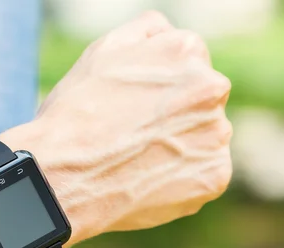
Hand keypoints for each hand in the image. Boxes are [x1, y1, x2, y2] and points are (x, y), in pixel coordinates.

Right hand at [0, 11, 231, 241]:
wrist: (67, 178)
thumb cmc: (77, 113)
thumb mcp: (103, 51)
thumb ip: (146, 32)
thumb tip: (168, 32)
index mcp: (187, 51)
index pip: (191, 63)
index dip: (163, 85)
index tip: (139, 104)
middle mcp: (212, 89)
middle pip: (203, 100)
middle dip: (178, 113)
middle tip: (138, 132)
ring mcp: (217, 135)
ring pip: (206, 137)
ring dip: (184, 145)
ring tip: (141, 158)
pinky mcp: (215, 175)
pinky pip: (206, 173)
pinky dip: (186, 178)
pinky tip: (153, 178)